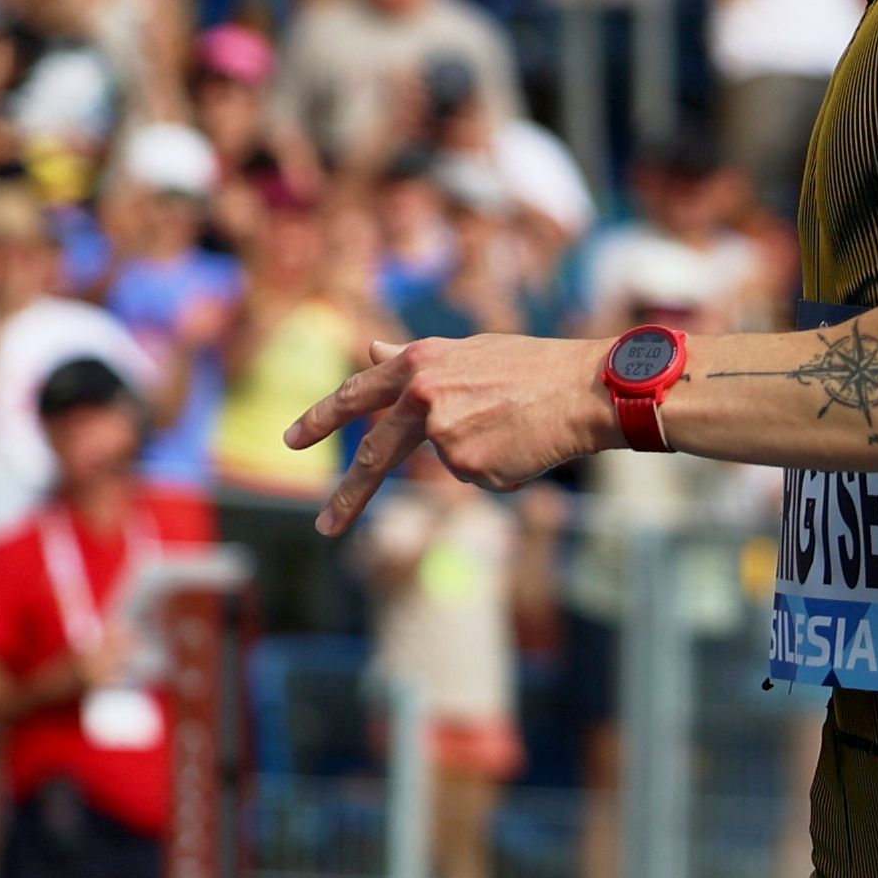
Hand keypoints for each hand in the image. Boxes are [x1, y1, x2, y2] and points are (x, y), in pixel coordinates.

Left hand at [286, 330, 613, 532]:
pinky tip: (523, 444)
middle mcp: (423, 396)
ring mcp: (444, 434)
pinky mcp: (469, 466)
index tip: (291, 440)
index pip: (356, 395)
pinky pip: (476, 477)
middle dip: (349, 496)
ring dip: (478, 454)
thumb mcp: (466, 352)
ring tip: (516, 427)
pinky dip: (499, 468)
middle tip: (324, 527)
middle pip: (377, 456)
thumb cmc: (533, 366)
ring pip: (448, 463)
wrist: (585, 389)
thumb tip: (372, 349)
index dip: (320, 419)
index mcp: (419, 363)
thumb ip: (413, 358)